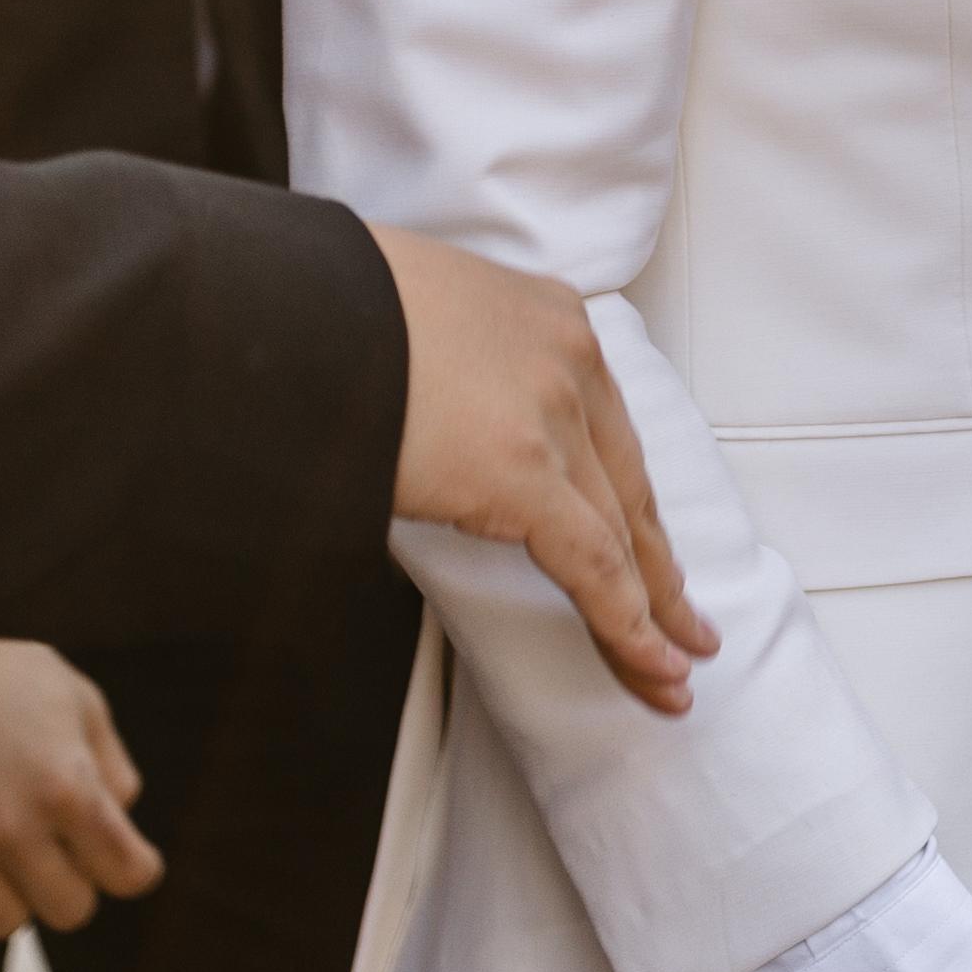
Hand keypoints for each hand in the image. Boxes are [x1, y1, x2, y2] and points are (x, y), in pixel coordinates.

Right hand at [0, 631, 160, 936]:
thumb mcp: (78, 699)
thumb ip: (111, 769)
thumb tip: (119, 822)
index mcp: (70, 788)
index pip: (130, 876)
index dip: (131, 864)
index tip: (120, 853)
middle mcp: (14, 828)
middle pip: (71, 911)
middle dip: (72, 878)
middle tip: (52, 839)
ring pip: (6, 923)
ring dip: (12, 889)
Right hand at [370, 222, 715, 716]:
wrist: (285, 301)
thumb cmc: (323, 312)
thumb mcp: (414, 330)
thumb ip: (452, 384)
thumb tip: (439, 439)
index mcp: (544, 318)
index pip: (604, 429)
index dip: (628, 501)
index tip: (647, 549)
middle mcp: (568, 355)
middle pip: (626, 483)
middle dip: (656, 566)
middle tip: (685, 625)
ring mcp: (552, 408)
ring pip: (620, 532)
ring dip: (650, 610)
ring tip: (671, 670)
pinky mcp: (524, 468)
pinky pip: (593, 563)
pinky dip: (626, 622)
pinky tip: (652, 665)